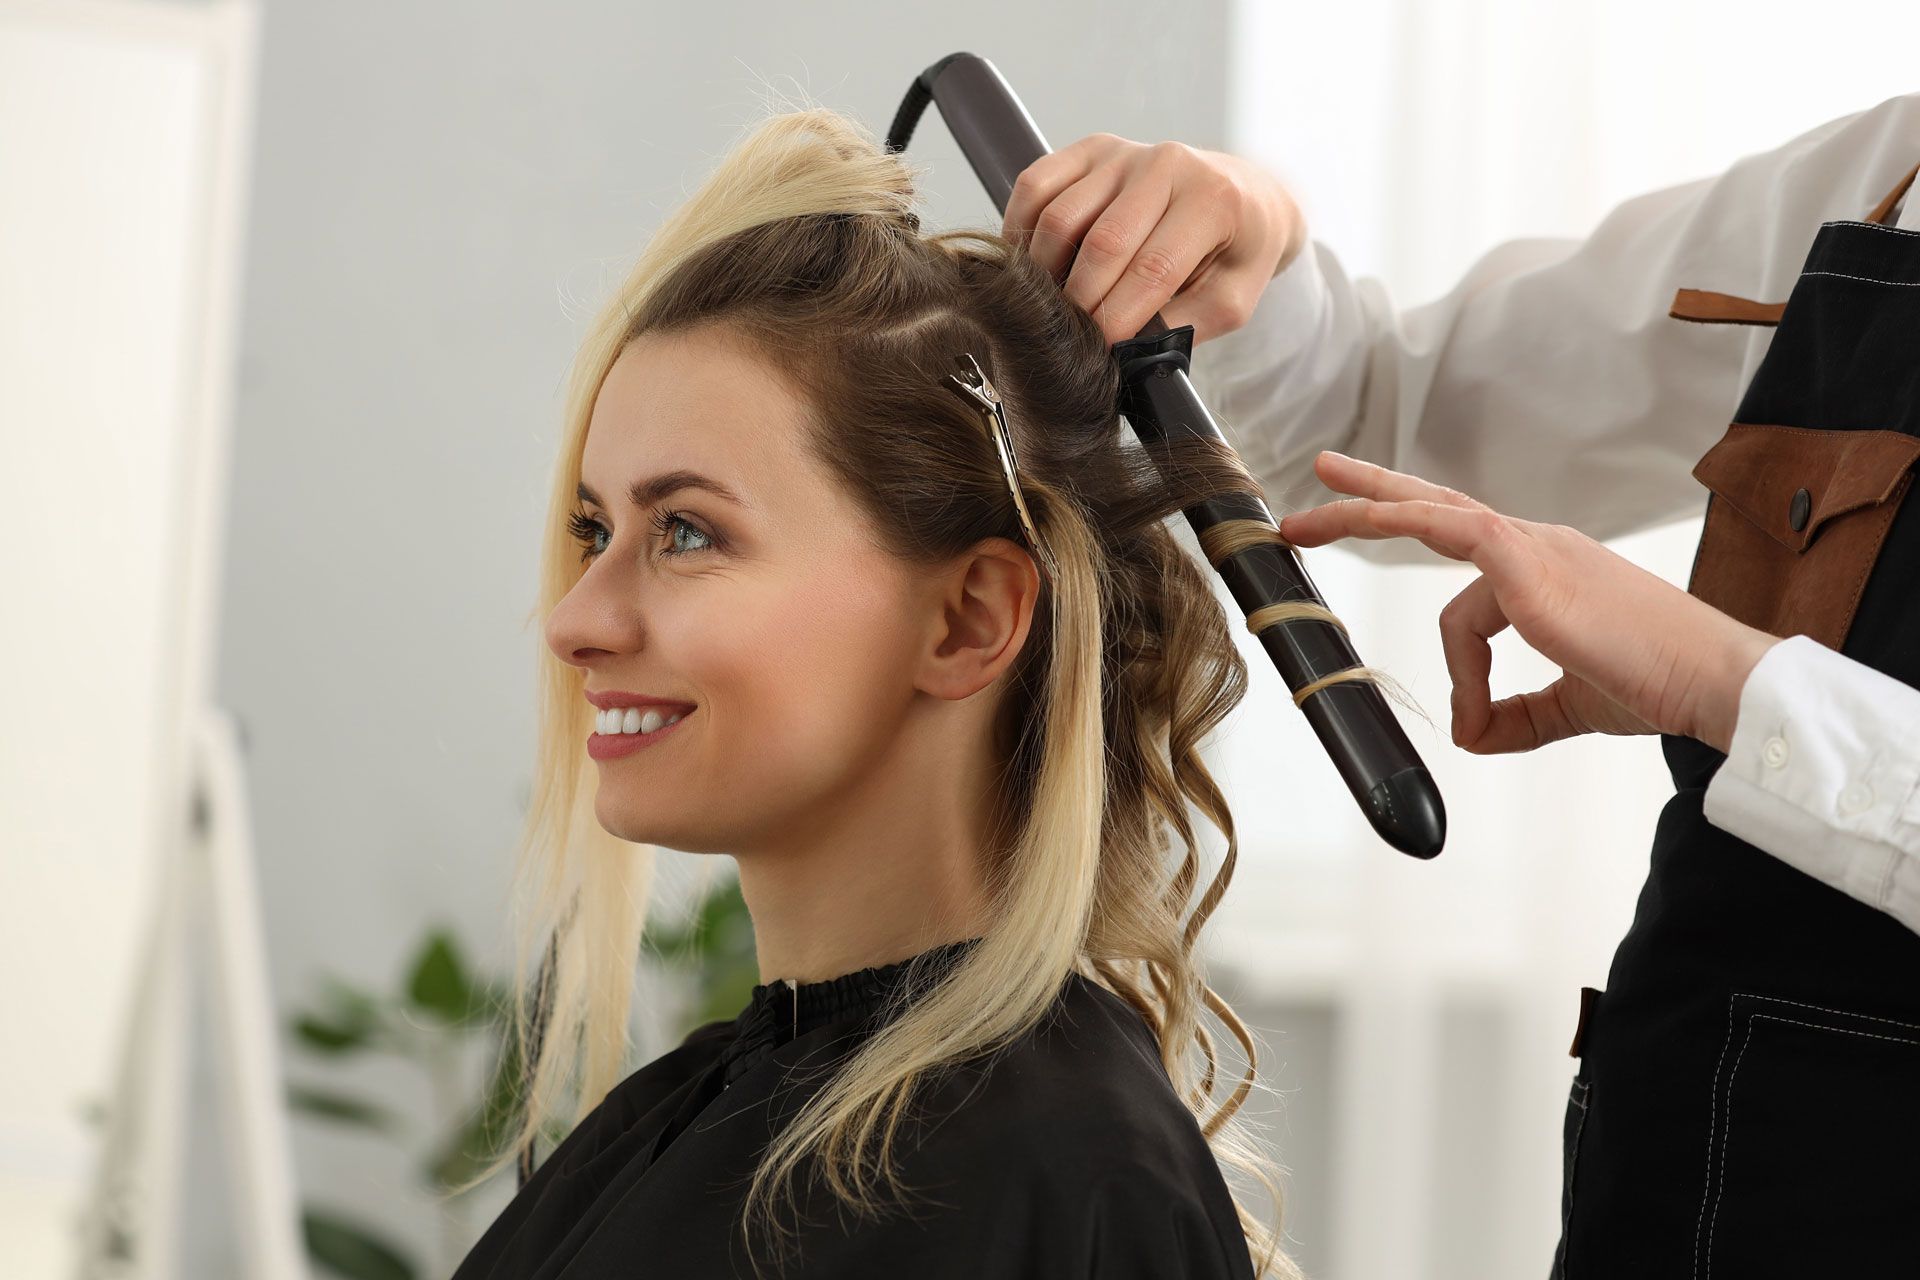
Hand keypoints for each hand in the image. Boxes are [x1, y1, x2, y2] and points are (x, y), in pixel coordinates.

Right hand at [1001, 134, 1306, 347]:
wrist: (1243, 195)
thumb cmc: (1237, 252)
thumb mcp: (1232, 300)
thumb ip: (1185, 325)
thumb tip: (1126, 348)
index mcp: (1213, 200)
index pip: (1153, 267)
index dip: (1118, 316)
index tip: (1100, 350)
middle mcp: (1167, 164)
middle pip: (1102, 243)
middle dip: (1081, 302)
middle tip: (1075, 337)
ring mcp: (1124, 152)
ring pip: (1060, 216)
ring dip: (1046, 271)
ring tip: (1055, 303)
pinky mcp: (1091, 149)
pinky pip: (1036, 185)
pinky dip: (1022, 229)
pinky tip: (1035, 263)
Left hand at [1277, 451, 1783, 754]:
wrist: (1714, 684)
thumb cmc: (1659, 685)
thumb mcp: (1572, 705)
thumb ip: (1517, 717)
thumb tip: (1471, 737)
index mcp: (1548, 569)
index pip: (1471, 577)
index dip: (1460, 660)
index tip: (1471, 722)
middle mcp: (1539, 546)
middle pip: (1438, 504)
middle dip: (1373, 492)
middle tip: (1319, 481)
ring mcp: (1536, 550)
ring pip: (1430, 514)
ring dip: (1362, 512)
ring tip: (1302, 524)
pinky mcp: (1532, 568)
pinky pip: (1453, 537)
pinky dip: (1423, 577)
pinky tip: (1420, 612)